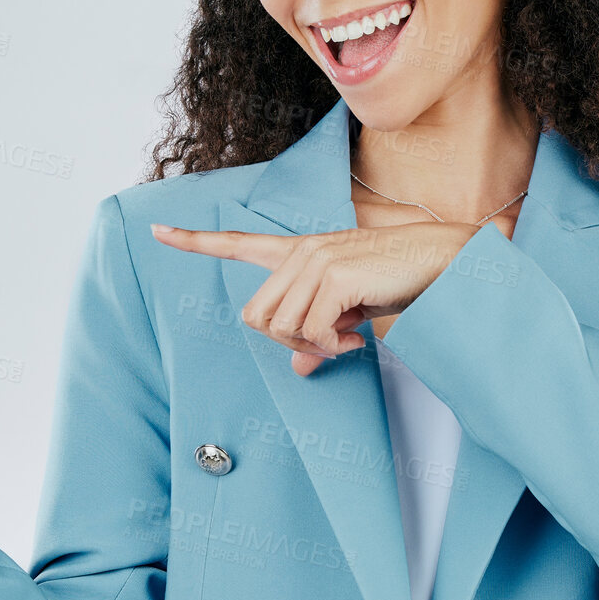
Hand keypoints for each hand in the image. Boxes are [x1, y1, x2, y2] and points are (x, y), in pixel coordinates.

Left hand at [151, 220, 478, 375]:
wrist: (442, 262)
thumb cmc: (397, 283)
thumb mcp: (350, 315)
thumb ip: (317, 336)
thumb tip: (298, 368)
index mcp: (298, 253)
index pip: (237, 243)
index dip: (193, 241)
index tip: (156, 231)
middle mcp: (299, 252)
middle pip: (255, 316)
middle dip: (286, 342)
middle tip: (329, 344)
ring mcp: (314, 261)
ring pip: (278, 327)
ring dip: (313, 346)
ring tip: (348, 338)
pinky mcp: (332, 276)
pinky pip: (309, 332)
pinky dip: (330, 347)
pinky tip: (356, 337)